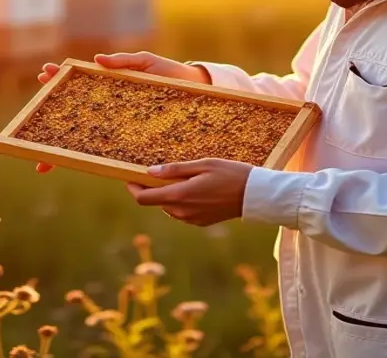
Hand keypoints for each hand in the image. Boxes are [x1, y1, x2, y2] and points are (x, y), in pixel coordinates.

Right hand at [34, 52, 211, 173]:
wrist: (196, 93)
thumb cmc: (170, 75)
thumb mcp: (146, 63)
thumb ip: (123, 61)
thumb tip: (96, 59)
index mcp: (109, 85)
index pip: (78, 83)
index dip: (58, 80)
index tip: (42, 75)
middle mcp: (108, 107)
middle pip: (72, 110)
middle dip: (50, 112)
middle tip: (33, 110)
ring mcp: (117, 124)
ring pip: (83, 135)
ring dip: (61, 140)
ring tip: (44, 146)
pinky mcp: (130, 140)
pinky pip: (106, 149)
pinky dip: (88, 156)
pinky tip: (73, 161)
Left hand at [125, 159, 253, 226]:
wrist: (254, 196)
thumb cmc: (230, 174)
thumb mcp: (202, 165)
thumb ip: (174, 170)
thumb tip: (150, 171)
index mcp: (179, 195)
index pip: (144, 198)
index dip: (134, 188)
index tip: (132, 178)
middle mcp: (182, 211)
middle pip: (156, 202)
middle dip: (155, 189)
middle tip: (165, 173)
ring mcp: (191, 219)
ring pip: (169, 208)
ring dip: (170, 196)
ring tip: (187, 179)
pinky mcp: (200, 222)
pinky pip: (182, 213)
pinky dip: (183, 202)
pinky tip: (198, 191)